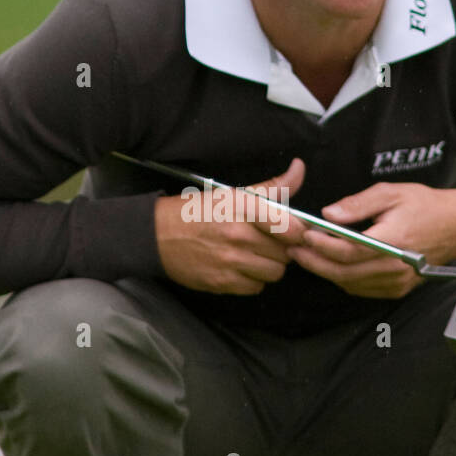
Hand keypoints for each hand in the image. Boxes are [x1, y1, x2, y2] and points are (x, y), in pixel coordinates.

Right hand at [155, 158, 307, 294]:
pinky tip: (241, 267)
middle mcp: (238, 235)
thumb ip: (272, 187)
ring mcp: (230, 262)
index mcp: (243, 208)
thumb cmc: (197, 212)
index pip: (292, 228)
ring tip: (254, 254)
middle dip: (282, 248)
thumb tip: (299, 168)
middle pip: (285, 253)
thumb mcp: (233, 193)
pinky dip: (253, 280)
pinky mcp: (222, 283)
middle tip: (267, 241)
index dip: (298, 231)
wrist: (156, 235)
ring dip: (269, 265)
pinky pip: (256, 287)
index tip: (291, 231)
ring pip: (274, 273)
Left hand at [288, 182, 455, 298]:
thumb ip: (358, 205)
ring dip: (326, 272)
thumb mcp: (391, 193)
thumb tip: (329, 214)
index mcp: (394, 240)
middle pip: (345, 272)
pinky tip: (330, 267)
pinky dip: (343, 280)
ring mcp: (397, 281)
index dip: (323, 245)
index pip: (350, 250)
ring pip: (351, 283)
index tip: (304, 235)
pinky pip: (362, 289)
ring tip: (306, 257)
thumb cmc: (425, 205)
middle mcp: (395, 265)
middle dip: (315, 262)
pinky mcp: (398, 289)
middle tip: (294, 250)